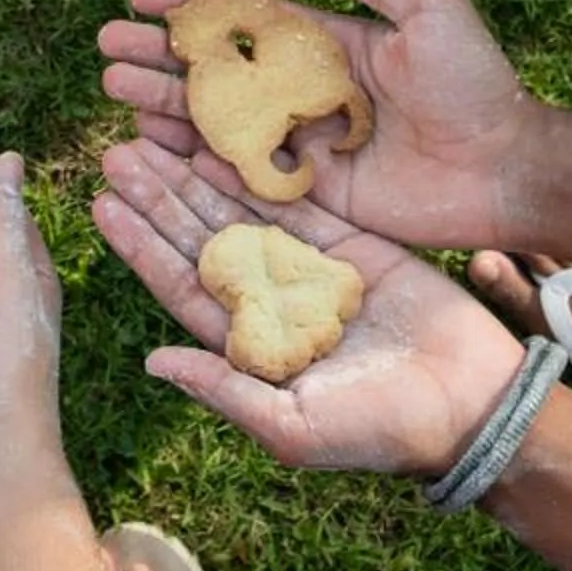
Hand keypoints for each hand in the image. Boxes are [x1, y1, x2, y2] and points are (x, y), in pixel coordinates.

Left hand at [95, 138, 527, 474]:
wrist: (470, 404)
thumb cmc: (378, 430)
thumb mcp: (291, 425)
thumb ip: (223, 389)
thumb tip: (152, 362)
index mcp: (249, 345)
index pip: (180, 285)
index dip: (141, 246)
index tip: (102, 205)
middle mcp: (270, 301)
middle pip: (199, 238)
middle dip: (157, 197)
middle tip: (115, 154)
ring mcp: (309, 269)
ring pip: (239, 210)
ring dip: (194, 176)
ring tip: (150, 139)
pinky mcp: (353, 243)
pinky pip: (295, 199)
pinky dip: (256, 172)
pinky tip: (218, 145)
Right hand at [97, 0, 551, 251]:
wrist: (508, 168)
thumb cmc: (476, 82)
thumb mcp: (428, 7)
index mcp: (326, 43)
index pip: (242, 19)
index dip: (190, 5)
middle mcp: (304, 92)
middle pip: (215, 71)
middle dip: (159, 56)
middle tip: (106, 46)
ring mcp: (303, 144)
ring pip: (216, 121)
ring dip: (164, 104)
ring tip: (114, 88)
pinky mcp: (310, 194)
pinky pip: (241, 175)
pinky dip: (194, 161)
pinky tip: (151, 145)